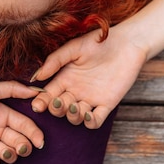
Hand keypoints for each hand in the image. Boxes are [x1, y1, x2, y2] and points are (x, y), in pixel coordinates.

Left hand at [0, 81, 44, 163]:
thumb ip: (11, 89)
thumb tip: (34, 90)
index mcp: (1, 113)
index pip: (24, 124)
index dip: (34, 133)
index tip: (40, 141)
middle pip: (19, 141)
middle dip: (24, 146)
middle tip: (20, 147)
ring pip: (8, 154)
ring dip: (10, 155)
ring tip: (4, 151)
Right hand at [30, 25, 147, 128]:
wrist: (127, 42)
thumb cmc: (99, 41)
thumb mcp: (74, 48)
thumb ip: (55, 61)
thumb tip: (36, 77)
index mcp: (65, 78)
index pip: (49, 93)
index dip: (41, 101)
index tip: (36, 104)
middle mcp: (75, 91)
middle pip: (60, 108)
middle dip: (56, 109)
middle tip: (58, 102)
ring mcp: (91, 99)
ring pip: (75, 117)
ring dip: (72, 116)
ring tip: (74, 106)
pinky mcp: (107, 104)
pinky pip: (95, 120)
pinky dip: (89, 122)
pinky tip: (87, 114)